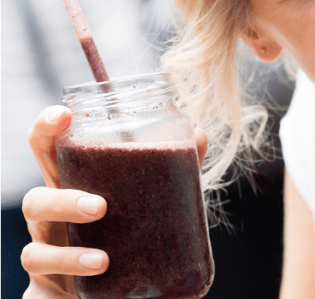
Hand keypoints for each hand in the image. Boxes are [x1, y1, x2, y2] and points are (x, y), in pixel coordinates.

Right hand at [20, 106, 207, 297]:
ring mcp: (47, 244)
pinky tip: (98, 269)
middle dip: (62, 199)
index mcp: (76, 185)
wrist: (113, 290)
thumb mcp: (148, 201)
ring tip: (103, 256)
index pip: (49, 150)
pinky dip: (69, 268)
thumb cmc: (126, 235)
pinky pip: (43, 268)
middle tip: (100, 207)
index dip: (47, 128)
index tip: (64, 114)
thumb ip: (172, 170)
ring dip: (68, 250)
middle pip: (34, 195)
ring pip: (36, 242)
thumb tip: (198, 134)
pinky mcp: (46, 277)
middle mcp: (55, 213)